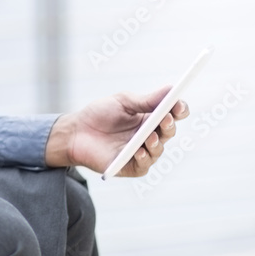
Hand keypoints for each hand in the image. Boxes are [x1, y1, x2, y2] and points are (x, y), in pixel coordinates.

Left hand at [44, 86, 188, 176]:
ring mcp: (142, 151)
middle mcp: (150, 135)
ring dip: (156, 142)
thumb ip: (146, 100)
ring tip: (149, 136)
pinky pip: (144, 165)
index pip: (173, 114)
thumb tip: (171, 89)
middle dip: (169, 125)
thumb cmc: (99, 114)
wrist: (76, 131)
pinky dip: (144, 158)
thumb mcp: (123, 101)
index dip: (179, 109)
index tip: (178, 104)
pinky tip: (139, 150)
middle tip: (165, 119)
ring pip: (158, 149)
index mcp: (150, 117)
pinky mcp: (131, 166)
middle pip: (169, 131)